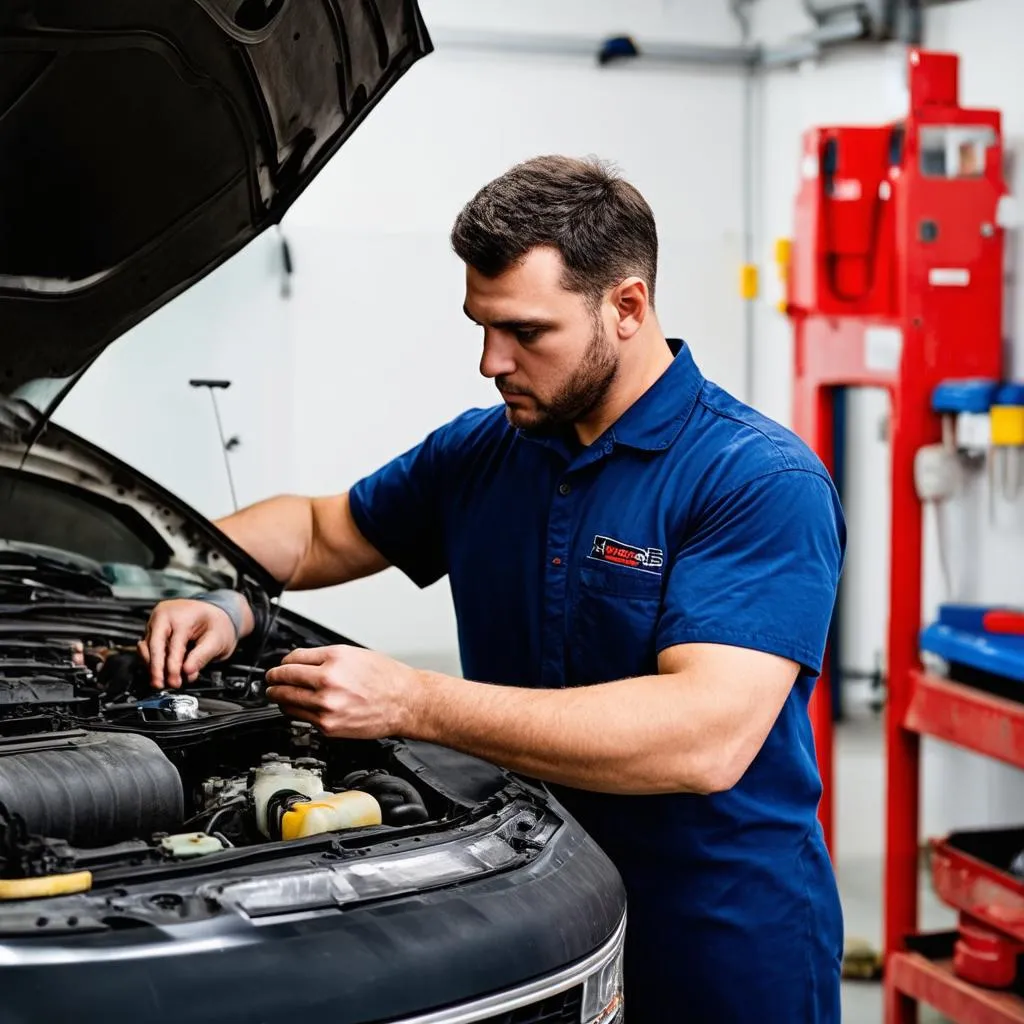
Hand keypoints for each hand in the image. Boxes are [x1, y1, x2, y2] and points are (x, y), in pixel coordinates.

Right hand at [139, 598, 239, 689]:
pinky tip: (161, 672)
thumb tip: (188, 672)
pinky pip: (147, 648)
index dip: (173, 666)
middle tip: (160, 684)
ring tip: (163, 681)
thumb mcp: (217, 639)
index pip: (173, 644)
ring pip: (147, 647)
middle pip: (153, 645)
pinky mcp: (152, 630)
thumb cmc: (217, 624)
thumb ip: (202, 656)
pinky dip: (152, 661)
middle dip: (156, 668)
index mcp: (182, 615)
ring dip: (153, 666)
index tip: (175, 681)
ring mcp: (156, 622)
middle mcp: (164, 616)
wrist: (215, 613)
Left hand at [264, 645, 421, 738]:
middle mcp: (327, 683)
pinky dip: (295, 711)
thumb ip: (324, 658)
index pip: (292, 660)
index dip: (283, 663)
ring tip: (278, 694)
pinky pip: (300, 718)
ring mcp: (326, 707)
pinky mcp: (328, 726)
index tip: (281, 666)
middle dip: (273, 680)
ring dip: (278, 697)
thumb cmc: (386, 678)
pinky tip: (298, 707)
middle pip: (283, 681)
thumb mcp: (354, 655)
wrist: (405, 702)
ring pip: (286, 702)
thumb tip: (298, 663)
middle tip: (270, 681)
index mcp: (334, 660)